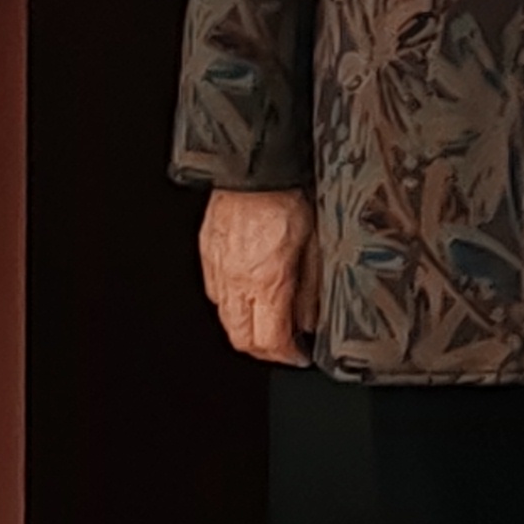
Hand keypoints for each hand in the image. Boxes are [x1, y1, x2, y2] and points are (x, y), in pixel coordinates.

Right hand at [199, 186, 314, 365]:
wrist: (253, 166)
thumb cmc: (288, 195)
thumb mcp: (316, 243)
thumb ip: (310, 287)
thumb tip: (309, 319)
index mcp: (267, 281)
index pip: (269, 341)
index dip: (286, 356)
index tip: (300, 356)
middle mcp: (237, 282)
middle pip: (241, 339)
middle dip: (264, 351)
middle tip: (285, 346)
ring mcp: (217, 270)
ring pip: (225, 319)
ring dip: (246, 329)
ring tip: (269, 321)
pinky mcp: (207, 255)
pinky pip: (215, 293)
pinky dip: (231, 304)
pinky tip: (248, 294)